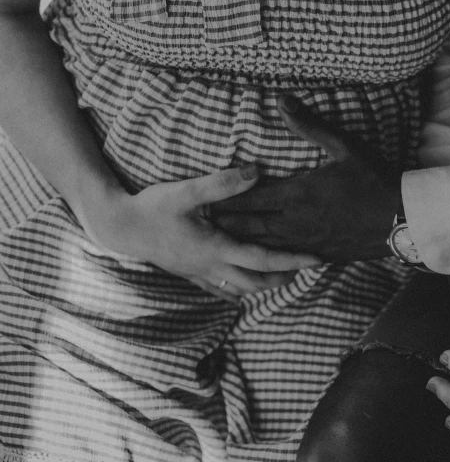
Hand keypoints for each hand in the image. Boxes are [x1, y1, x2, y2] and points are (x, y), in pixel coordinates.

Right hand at [80, 165, 320, 302]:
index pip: (264, 259)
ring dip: (265, 284)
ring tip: (284, 274)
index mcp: (216, 248)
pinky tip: (249, 288)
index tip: (318, 259)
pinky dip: (241, 290)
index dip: (293, 260)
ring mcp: (201, 274)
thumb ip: (223, 182)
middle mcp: (212, 267)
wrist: (119, 227)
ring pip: (242, 289)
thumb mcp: (187, 190)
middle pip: (258, 282)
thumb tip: (257, 171)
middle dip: (284, 278)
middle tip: (306, 268)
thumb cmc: (153, 207)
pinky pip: (222, 290)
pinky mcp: (191, 275)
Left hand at [211, 95, 400, 262]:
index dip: (227, 198)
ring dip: (243, 243)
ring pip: (265, 246)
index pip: (251, 197)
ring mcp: (307, 242)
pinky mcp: (321, 256)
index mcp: (298, 194)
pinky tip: (261, 261)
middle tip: (205, 223)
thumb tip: (282, 100)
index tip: (206, 199)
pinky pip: (287, 260)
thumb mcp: (345, 146)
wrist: (401, 220)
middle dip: (227, 223)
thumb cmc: (374, 180)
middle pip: (251, 225)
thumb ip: (310, 125)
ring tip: (223, 242)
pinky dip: (269, 260)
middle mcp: (296, 222)